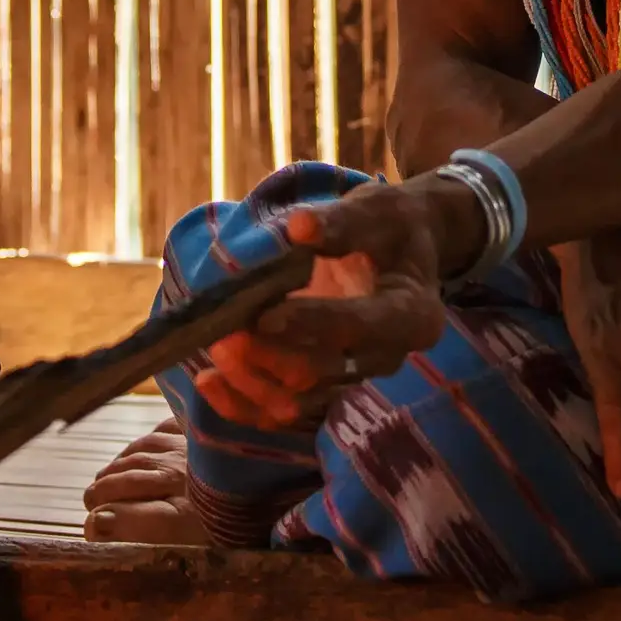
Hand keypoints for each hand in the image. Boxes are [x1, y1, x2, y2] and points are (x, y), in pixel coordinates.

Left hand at [192, 176, 483, 432]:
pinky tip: (208, 382)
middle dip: (272, 355)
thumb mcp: (379, 210)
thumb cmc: (392, 227)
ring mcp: (355, 376)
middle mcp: (386, 357)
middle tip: (226, 332)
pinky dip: (244, 403)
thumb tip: (299, 227)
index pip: (362, 327)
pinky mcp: (326, 386)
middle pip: (326, 371)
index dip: (313, 323)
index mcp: (412, 315)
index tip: (266, 315)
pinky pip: (283, 410)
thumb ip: (343, 222)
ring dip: (252, 381)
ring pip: (300, 400)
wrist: (400, 252)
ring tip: (216, 350)